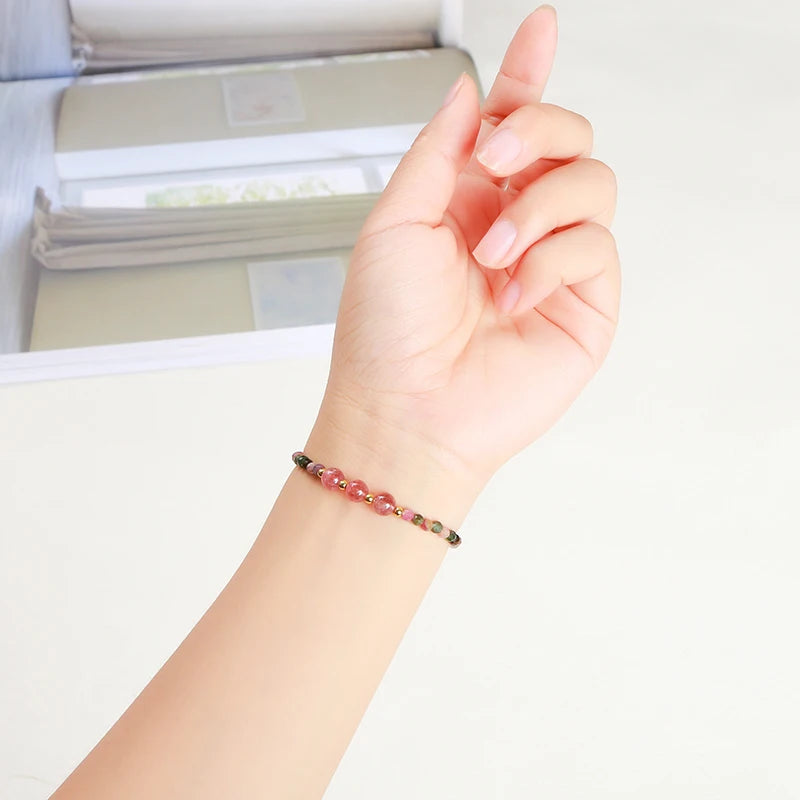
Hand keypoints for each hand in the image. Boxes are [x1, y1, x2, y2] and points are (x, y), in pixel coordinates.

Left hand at [319, 6, 619, 490]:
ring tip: (492, 257)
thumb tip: (471, 92)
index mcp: (464, 200)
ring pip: (592, 182)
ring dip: (538, 207)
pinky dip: (551, 260)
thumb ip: (438, 152)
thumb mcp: (394, 223)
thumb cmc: (385, 332)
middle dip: (537, 129)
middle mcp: (512, 223)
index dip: (528, 72)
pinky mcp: (583, 302)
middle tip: (496, 159)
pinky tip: (513, 296)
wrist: (406, 413)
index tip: (541, 25)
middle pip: (565, 136)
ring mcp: (551, 262)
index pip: (509, 121)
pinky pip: (596, 245)